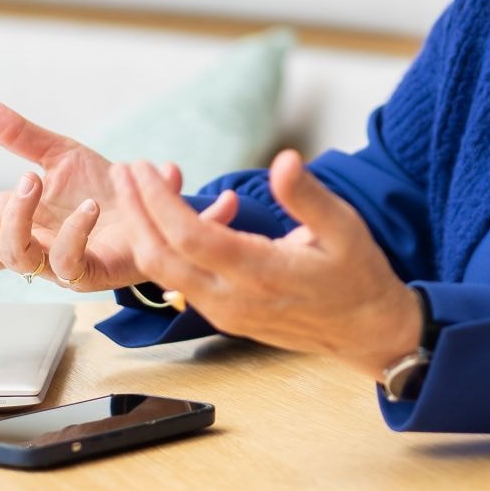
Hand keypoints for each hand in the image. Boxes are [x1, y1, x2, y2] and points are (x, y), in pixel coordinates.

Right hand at [0, 97, 236, 291]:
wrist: (159, 207)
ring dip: (17, 219)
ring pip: (15, 258)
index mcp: (20, 215)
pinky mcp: (94, 272)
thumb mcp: (61, 154)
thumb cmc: (108, 188)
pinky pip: (71, 261)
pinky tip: (87, 206)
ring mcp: (59, 262)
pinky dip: (74, 232)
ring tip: (29, 183)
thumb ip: (20, 136)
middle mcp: (33, 242)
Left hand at [114, 150, 422, 379]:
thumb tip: (284, 160)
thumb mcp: (345, 228)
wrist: (366, 331)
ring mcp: (225, 313)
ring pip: (164, 274)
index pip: (191, 237)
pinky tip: (159, 222)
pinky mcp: (223, 317)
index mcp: (262, 273)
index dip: (159, 202)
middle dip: (136, 212)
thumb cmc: (357, 275)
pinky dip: (160, 249)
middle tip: (123, 172)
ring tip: (133, 191)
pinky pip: (178, 282)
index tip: (143, 169)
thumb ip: (309, 196)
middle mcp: (234, 299)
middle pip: (163, 257)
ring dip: (142, 231)